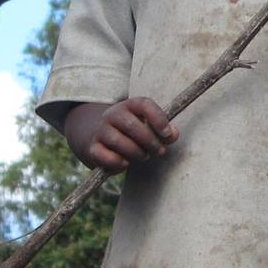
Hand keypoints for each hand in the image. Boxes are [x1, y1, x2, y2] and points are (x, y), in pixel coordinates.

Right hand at [62, 97, 177, 172]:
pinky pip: (104, 156)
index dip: (158, 118)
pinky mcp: (93, 147)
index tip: (168, 134)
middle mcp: (113, 114)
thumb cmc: (134, 134)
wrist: (103, 139)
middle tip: (160, 151)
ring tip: (144, 157)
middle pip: (131, 125)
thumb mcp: (150, 128)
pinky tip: (126, 163)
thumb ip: (165, 131)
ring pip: (118, 141)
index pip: (144, 104)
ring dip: (136, 153)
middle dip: (149, 141)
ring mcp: (101, 130)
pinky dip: (117, 162)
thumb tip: (173, 134)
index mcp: (130, 105)